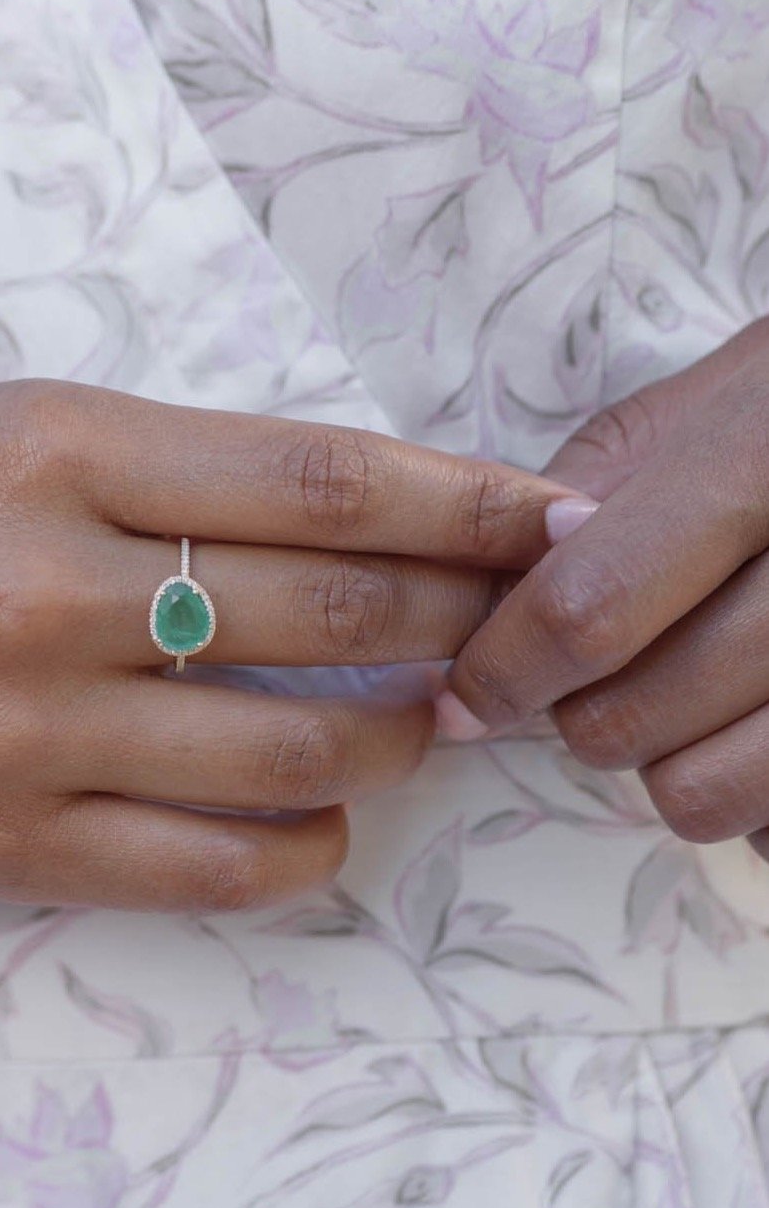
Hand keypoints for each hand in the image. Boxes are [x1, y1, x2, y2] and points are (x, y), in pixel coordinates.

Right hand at [0, 380, 575, 909]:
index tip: (540, 511)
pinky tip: (326, 819)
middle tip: (511, 615)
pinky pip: (207, 869)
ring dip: (401, 734)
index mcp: (41, 446)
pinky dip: (303, 848)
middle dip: (458, 614)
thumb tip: (315, 511)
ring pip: (294, 753)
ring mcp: (22, 729)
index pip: (312, 476)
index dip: (458, 498)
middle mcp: (42, 587)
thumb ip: (142, 466)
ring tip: (429, 713)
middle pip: (332, 613)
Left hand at [443, 320, 768, 855]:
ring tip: (694, 691)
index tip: (467, 692)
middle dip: (577, 708)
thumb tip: (490, 606)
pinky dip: (748, 796)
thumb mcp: (691, 411)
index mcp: (760, 462)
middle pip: (628, 717)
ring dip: (664, 759)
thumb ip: (581, 496)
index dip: (502, 668)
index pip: (587, 610)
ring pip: (700, 794)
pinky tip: (756, 721)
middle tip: (605, 664)